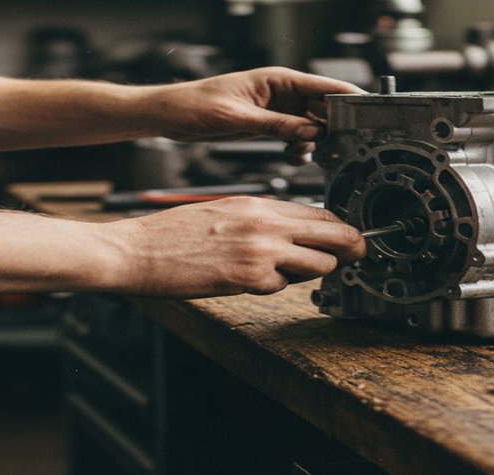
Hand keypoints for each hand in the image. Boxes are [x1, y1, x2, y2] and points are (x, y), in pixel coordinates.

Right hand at [105, 197, 365, 297]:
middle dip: (352, 249)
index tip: (349, 239)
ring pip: (319, 264)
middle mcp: (266, 222)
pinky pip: (282, 287)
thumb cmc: (174, 234)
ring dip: (311, 273)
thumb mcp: (225, 212)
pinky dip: (271, 289)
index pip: (320, 213)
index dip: (341, 229)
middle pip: (335, 234)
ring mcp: (260, 250)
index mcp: (259, 204)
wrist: (136, 251)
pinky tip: (245, 283)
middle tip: (357, 257)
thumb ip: (261, 219)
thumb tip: (294, 233)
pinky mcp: (248, 277)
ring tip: (284, 273)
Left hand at [142, 67, 363, 162]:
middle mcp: (282, 92)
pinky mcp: (269, 124)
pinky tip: (293, 156)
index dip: (347, 98)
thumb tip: (311, 131)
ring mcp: (277, 109)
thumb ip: (276, 124)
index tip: (366, 112)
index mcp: (277, 80)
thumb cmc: (196, 104)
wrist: (172, 116)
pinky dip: (301, 147)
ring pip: (312, 124)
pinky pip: (297, 135)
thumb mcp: (238, 117)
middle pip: (323, 106)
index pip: (323, 85)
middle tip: (341, 145)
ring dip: (314, 140)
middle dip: (333, 125)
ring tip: (301, 151)